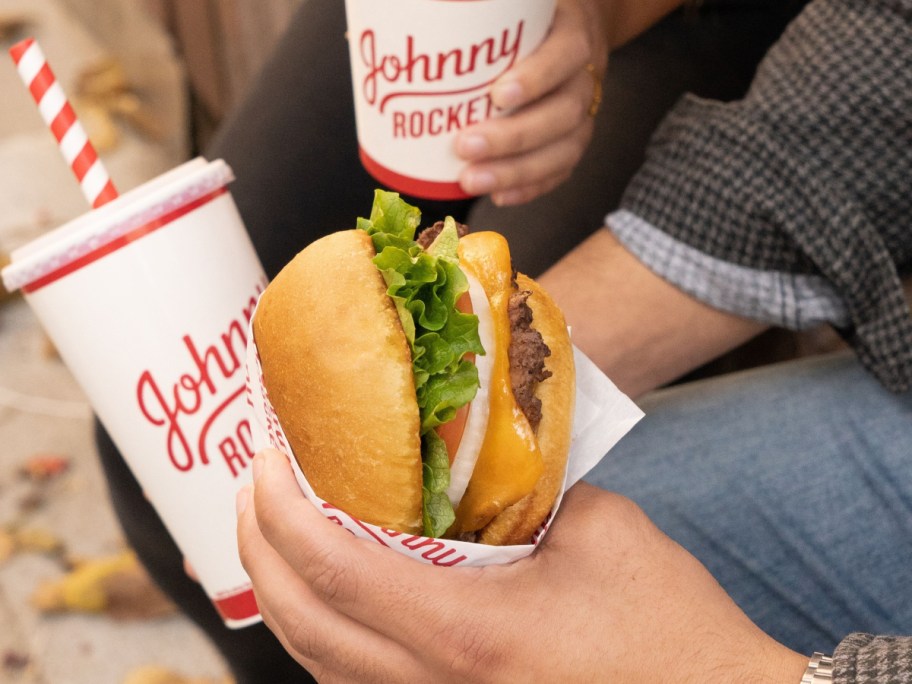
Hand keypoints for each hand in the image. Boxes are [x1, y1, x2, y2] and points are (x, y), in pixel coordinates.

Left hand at [237, 449, 806, 682]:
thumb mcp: (598, 528)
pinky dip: (321, 636)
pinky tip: (327, 598)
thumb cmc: (667, 624)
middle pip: (303, 624)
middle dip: (258, 549)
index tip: (267, 460)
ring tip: (273, 535)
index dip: (282, 510)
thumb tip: (479, 462)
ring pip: (319, 665)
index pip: (335, 569)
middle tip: (253, 489)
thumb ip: (525, 492)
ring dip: (281, 595)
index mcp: (467, 631)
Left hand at [455, 0, 609, 205]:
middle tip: (465, 146)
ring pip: (563, 149)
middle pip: (563, 113)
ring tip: (473, 180)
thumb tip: (424, 27)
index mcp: (573, 33)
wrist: (569, 31)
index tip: (496, 95)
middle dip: (513, 137)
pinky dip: (530, 187)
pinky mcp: (574, 141)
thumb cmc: (525, 21)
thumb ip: (482, 16)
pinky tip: (500, 196)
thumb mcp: (513, 8)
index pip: (565, 55)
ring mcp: (584, 113)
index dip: (535, 79)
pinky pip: (560, 170)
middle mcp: (584, 76)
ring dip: (517, 172)